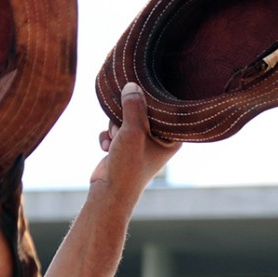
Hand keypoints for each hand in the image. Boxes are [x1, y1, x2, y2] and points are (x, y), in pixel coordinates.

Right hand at [91, 82, 180, 204]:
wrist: (108, 191)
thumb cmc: (128, 166)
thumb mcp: (132, 132)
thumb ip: (133, 106)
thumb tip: (131, 85)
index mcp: (171, 138)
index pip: (163, 108)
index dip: (148, 102)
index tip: (137, 98)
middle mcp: (158, 139)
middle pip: (141, 110)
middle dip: (125, 117)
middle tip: (122, 128)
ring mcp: (140, 143)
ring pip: (124, 118)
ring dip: (114, 126)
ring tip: (115, 140)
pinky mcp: (124, 146)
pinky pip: (114, 129)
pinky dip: (107, 136)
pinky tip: (106, 148)